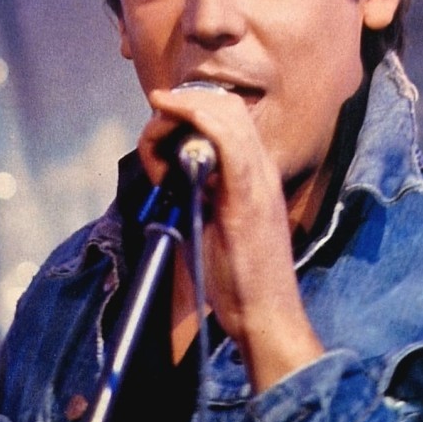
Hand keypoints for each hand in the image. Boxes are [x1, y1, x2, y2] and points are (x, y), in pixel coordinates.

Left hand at [139, 86, 323, 391]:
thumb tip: (172, 176)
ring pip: (226, 113)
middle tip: (155, 127)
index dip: (193, 107)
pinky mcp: (248, 196)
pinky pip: (227, 138)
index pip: (230, 117)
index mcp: (256, 174)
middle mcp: (263, 169)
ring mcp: (259, 179)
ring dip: (181, 112)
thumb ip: (200, 194)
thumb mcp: (214, 225)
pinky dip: (195, 117)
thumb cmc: (240, 281)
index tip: (160, 121)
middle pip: (227, 106)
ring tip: (155, 137)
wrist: (268, 317)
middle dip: (183, 104)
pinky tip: (170, 118)